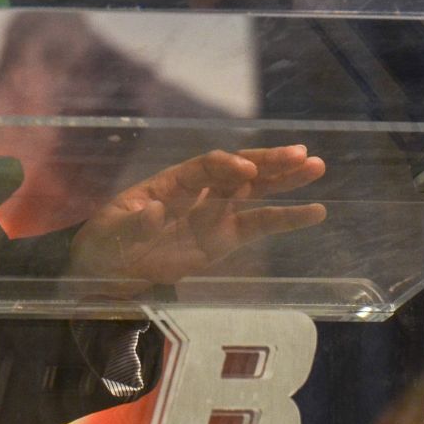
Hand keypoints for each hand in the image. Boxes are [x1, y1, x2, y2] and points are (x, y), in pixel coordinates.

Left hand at [66, 145, 326, 291]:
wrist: (107, 269)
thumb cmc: (107, 241)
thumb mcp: (112, 233)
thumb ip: (135, 224)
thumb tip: (156, 212)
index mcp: (171, 183)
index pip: (205, 168)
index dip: (226, 167)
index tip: (246, 171)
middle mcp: (199, 192)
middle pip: (238, 171)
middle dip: (268, 162)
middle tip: (301, 154)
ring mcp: (215, 214)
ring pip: (256, 192)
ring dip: (285, 181)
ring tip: (317, 167)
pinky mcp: (225, 239)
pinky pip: (260, 226)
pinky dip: (286, 219)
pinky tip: (314, 211)